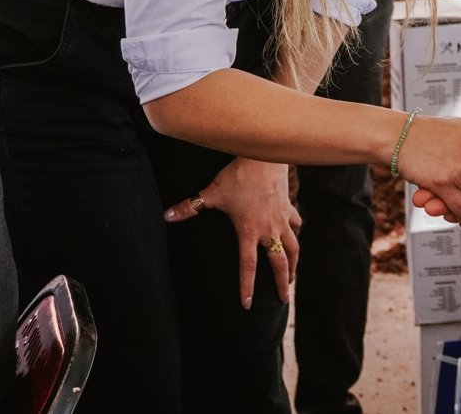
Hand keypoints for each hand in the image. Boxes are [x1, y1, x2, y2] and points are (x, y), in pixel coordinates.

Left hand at [164, 157, 300, 306]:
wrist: (264, 156)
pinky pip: (296, 224)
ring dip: (293, 264)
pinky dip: (296, 232)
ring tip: (292, 278)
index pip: (248, 266)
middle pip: (279, 263)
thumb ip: (189, 207)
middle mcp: (269, 229)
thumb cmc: (237, 176)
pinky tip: (295, 236)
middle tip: (284, 299)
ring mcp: (282, 219)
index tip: (248, 304)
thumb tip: (165, 216)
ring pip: (293, 247)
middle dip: (282, 283)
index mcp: (249, 231)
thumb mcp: (211, 192)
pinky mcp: (288, 207)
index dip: (247, 286)